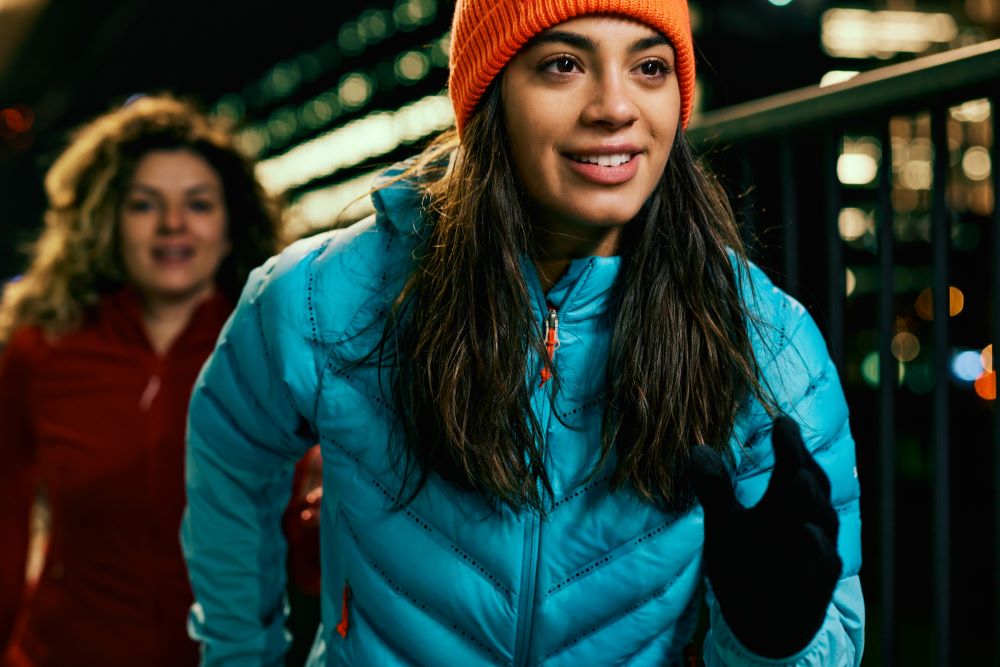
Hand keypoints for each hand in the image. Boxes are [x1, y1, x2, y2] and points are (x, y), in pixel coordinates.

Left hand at [690, 416, 840, 657]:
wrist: (759, 624)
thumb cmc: (745, 566)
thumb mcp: (724, 525)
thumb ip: (715, 490)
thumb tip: (697, 448)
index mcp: (786, 503)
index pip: (793, 465)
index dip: (789, 443)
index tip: (779, 419)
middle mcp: (807, 521)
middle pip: (812, 485)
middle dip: (801, 462)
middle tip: (788, 437)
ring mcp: (817, 551)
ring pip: (822, 519)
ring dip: (810, 499)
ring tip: (797, 479)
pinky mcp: (818, 582)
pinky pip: (822, 563)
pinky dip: (815, 548)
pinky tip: (806, 534)